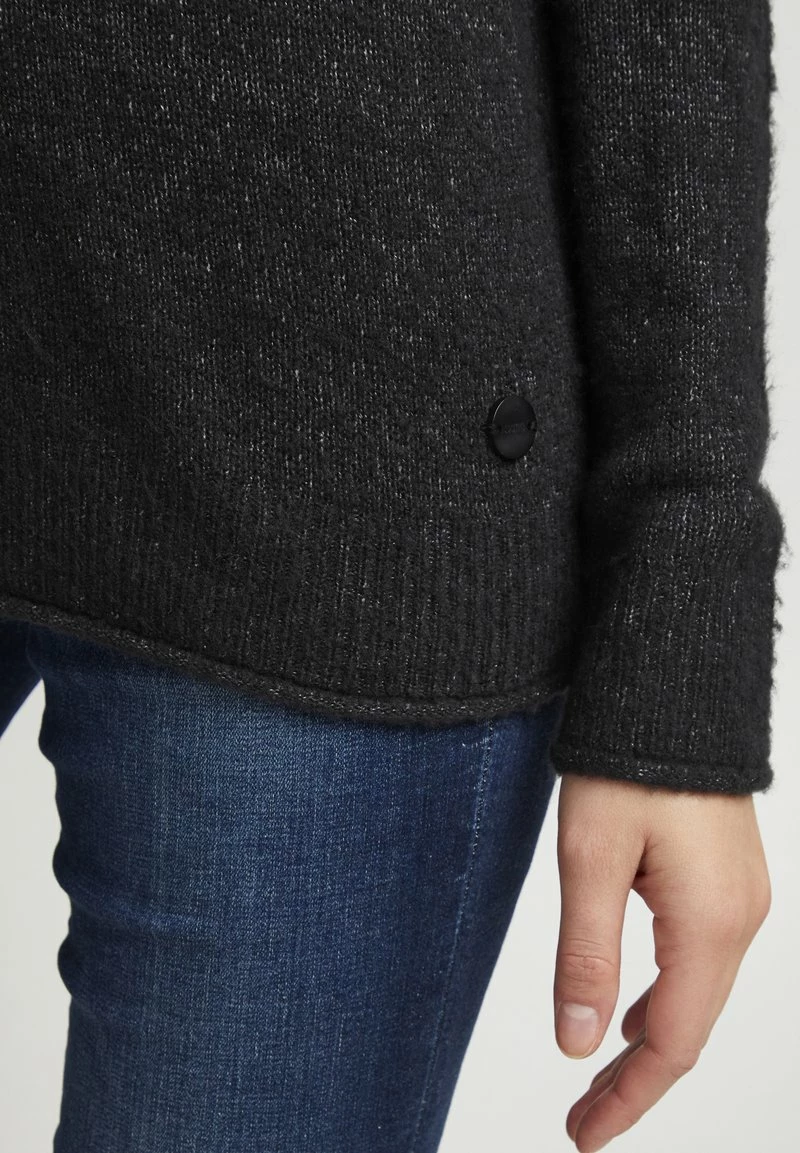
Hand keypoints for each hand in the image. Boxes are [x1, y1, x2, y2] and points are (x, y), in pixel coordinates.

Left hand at [553, 772, 771, 1152]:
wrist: (669, 692)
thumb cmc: (626, 763)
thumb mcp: (589, 858)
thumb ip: (586, 954)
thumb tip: (580, 1043)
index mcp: (709, 923)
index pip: (671, 1044)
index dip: (628, 1099)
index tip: (582, 1136)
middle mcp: (740, 919)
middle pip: (691, 1028)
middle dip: (637, 1080)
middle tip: (581, 1119)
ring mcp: (742, 897)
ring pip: (698, 995)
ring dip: (651, 1039)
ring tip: (601, 1075)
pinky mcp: (730, 877)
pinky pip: (703, 957)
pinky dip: (667, 995)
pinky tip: (636, 1007)